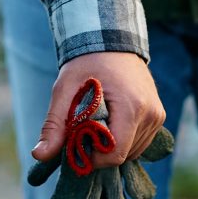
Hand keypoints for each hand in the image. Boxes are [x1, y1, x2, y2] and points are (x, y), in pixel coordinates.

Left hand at [35, 50, 165, 165]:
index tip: (78, 146)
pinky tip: (111, 124)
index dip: (94, 158)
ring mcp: (157, 115)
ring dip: (113, 147)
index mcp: (131, 107)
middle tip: (84, 132)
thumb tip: (39, 154)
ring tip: (98, 124)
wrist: (111, 40)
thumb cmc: (87, 63)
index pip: (116, 153)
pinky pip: (140, 142)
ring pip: (133, 152)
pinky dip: (124, 141)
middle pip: (124, 155)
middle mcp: (150, 113)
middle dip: (101, 152)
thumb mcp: (65, 90)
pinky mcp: (159, 116)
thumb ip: (54, 124)